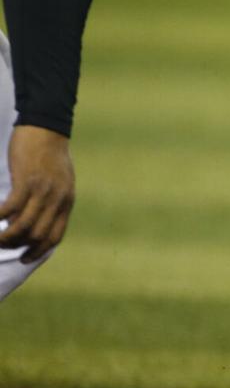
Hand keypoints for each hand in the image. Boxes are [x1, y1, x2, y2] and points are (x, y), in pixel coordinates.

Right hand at [0, 125, 75, 262]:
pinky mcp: (26, 181)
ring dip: (6, 236)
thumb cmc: (50, 154)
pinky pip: (10, 208)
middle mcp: (57, 200)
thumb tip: (36, 217)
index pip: (55, 237)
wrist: (47, 128)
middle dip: (18, 245)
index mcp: (66, 203)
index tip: (25, 258)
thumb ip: (52, 200)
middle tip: (3, 244)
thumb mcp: (61, 181)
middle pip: (37, 235)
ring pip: (23, 226)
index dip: (39, 251)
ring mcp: (43, 192)